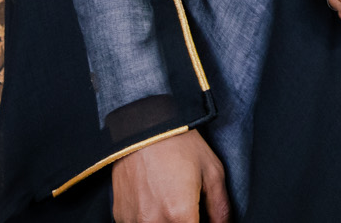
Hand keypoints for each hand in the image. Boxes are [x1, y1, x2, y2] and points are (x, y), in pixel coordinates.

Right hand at [111, 130, 227, 222]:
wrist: (143, 126)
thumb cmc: (180, 145)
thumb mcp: (212, 171)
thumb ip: (220, 207)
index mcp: (179, 214)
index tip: (202, 218)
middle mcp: (153, 222)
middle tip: (191, 210)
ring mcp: (133, 220)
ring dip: (167, 222)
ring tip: (172, 203)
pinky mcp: (120, 215)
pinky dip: (150, 220)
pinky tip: (157, 202)